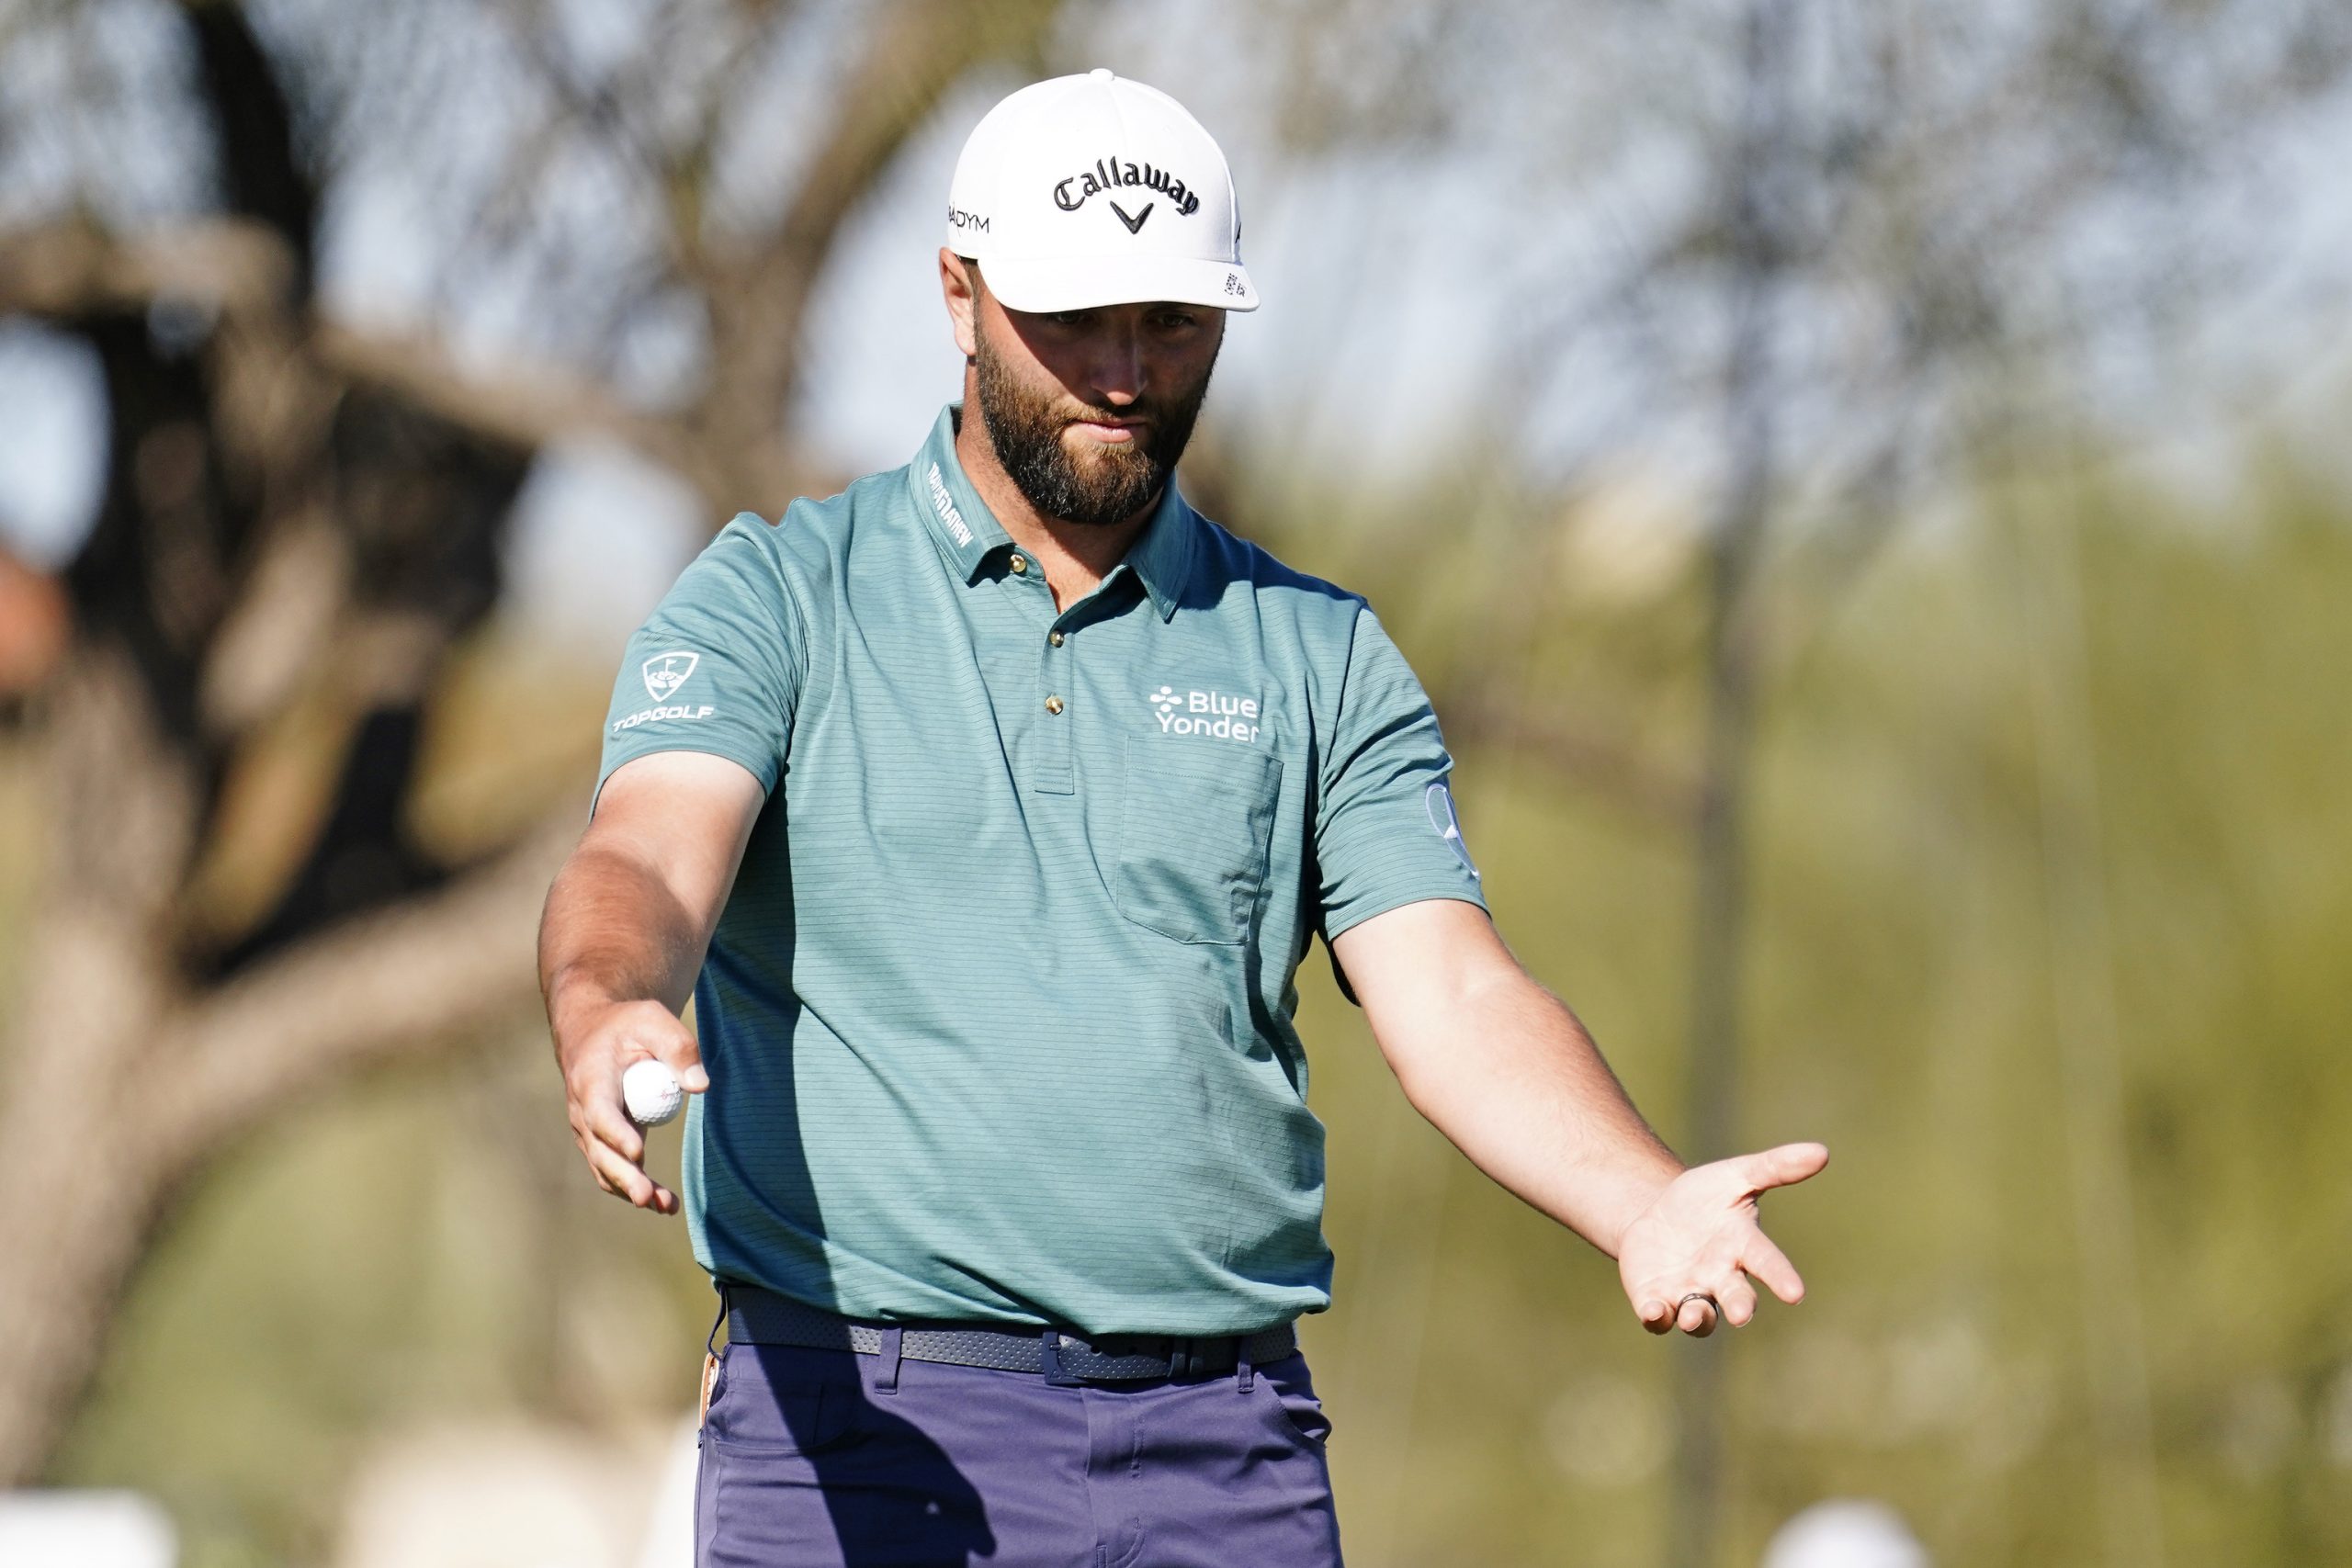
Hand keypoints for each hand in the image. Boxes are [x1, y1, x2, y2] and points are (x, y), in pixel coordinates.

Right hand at [555, 998, 708, 1214]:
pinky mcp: (605, 1141)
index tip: (639, 1152)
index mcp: (591, 1079)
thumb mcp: (653, 1020)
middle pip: (600, 1151)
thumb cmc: (627, 1024)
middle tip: (646, 1197)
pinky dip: (636, 1187)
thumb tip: (700, 1086)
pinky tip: (665, 1205)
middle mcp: (583, 1111)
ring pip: (606, 1167)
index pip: (600, 1112)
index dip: (617, 1134)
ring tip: (666, 1206)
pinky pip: (616, 1170)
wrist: (594, 1032)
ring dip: (633, 1189)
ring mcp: (591, 1131)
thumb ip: (678, 1048)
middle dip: (623, 1176)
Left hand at [1618, 1141, 1826, 1336]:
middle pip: (1736, 1297)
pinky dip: (1655, 1316)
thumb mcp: (1734, 1175)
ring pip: (1698, 1317)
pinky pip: (1658, 1317)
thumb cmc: (1704, 1198)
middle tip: (1742, 1314)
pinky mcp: (1656, 1301)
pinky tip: (1651, 1310)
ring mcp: (1688, 1293)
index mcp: (1742, 1246)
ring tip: (1691, 1315)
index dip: (1781, 1277)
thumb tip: (1822, 1151)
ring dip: (1696, 1318)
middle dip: (1740, 1306)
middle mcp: (1720, 1277)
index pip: (1767, 1262)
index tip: (1796, 1293)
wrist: (1655, 1215)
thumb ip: (1774, 1167)